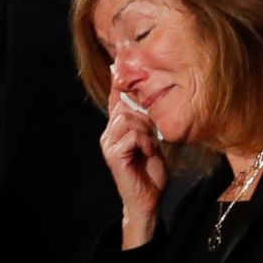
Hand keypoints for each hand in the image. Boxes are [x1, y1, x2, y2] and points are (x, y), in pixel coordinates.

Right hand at [101, 82, 166, 247]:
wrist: (148, 200)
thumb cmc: (151, 171)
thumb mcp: (153, 141)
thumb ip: (148, 123)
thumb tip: (152, 99)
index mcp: (117, 128)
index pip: (116, 100)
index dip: (120, 83)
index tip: (119, 62)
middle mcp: (109, 133)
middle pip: (126, 108)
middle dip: (146, 118)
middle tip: (154, 135)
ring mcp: (109, 144)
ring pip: (129, 119)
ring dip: (147, 131)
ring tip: (151, 146)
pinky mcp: (113, 155)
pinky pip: (133, 136)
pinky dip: (146, 143)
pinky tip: (149, 153)